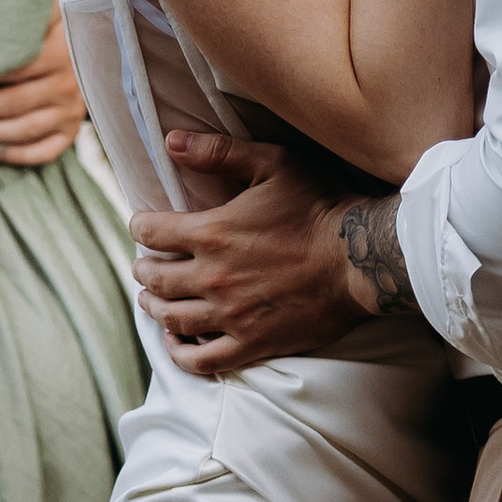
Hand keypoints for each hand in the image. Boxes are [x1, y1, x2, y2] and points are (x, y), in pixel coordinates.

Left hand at [0, 6, 85, 166]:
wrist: (95, 45)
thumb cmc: (53, 26)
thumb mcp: (43, 10)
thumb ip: (18, 12)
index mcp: (59, 50)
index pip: (13, 68)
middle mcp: (68, 82)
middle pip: (14, 101)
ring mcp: (71, 109)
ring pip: (25, 129)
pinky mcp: (72, 128)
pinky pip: (46, 151)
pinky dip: (20, 156)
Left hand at [129, 133, 364, 370]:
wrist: (361, 259)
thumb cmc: (320, 206)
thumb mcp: (273, 164)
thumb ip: (219, 152)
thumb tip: (171, 141)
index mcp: (211, 233)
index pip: (151, 232)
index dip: (140, 226)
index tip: (142, 225)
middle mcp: (212, 277)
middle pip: (155, 278)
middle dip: (143, 268)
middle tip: (145, 264)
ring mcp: (230, 315)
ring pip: (172, 318)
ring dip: (153, 307)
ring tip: (151, 300)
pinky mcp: (252, 342)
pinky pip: (202, 359)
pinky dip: (179, 353)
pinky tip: (175, 342)